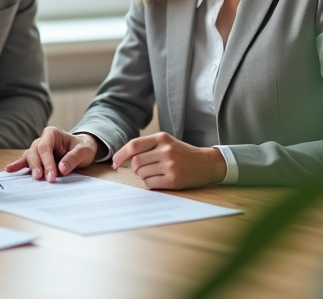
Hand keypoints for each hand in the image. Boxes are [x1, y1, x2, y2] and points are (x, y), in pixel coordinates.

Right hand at [5, 126, 100, 181]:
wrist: (82, 148)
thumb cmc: (83, 147)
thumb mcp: (84, 151)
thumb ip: (73, 158)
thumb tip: (61, 168)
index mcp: (53, 133)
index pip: (45, 147)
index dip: (47, 162)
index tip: (52, 176)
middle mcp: (42, 139)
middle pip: (35, 152)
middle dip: (38, 166)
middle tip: (43, 179)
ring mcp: (37, 148)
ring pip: (29, 156)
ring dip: (31, 168)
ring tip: (34, 178)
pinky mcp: (37, 157)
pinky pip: (25, 160)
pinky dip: (18, 165)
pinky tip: (10, 169)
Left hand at [111, 132, 226, 189]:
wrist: (207, 163)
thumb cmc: (183, 154)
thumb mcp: (167, 143)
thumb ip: (148, 147)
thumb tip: (125, 159)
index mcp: (162, 138)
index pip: (134, 145)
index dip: (121, 155)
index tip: (115, 163)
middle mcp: (165, 150)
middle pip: (136, 162)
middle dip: (135, 169)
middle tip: (143, 171)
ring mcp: (170, 165)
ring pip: (142, 174)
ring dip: (143, 177)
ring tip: (154, 175)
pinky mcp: (174, 179)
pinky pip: (150, 184)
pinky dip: (150, 184)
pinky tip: (159, 181)